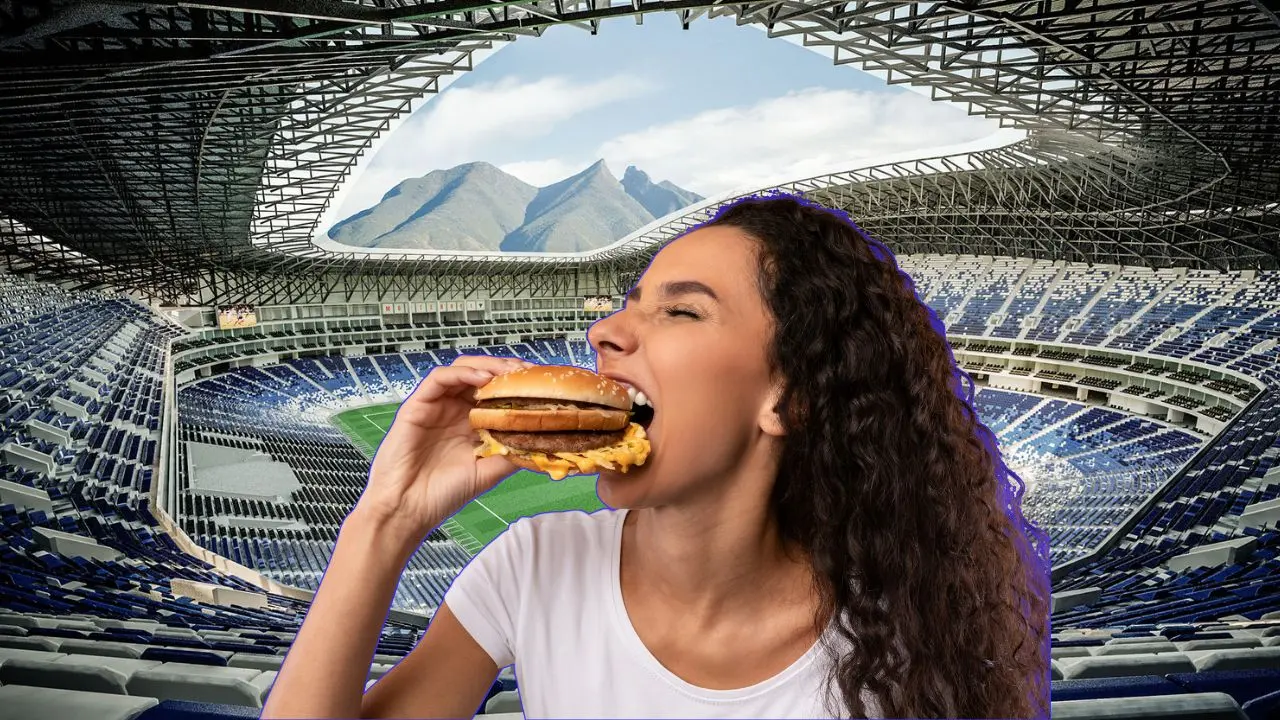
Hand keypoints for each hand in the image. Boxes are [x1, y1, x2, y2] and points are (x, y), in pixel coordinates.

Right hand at [352, 355, 530, 545]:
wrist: (408, 509)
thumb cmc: (443, 494)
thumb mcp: (488, 472)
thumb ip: (512, 453)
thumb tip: (543, 440)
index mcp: (471, 423)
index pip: (495, 392)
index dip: (516, 384)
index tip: (539, 382)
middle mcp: (454, 410)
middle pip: (481, 375)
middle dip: (506, 369)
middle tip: (526, 371)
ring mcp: (436, 406)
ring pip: (462, 369)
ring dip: (487, 366)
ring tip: (509, 371)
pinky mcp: (417, 405)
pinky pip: (439, 378)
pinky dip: (463, 373)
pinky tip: (482, 379)